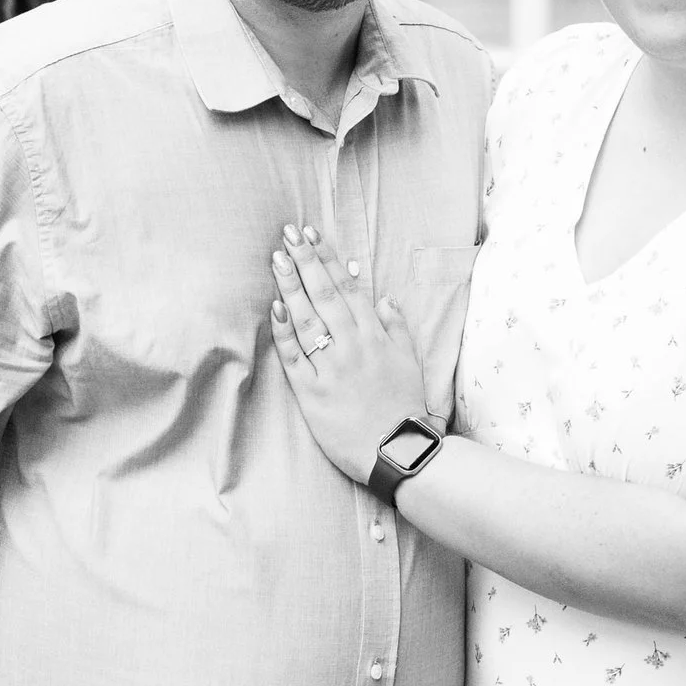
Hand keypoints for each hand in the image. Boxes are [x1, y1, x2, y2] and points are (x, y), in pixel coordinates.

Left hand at [269, 221, 431, 480]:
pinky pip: (294, 356)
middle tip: (288, 234)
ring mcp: (331, 367)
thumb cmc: (405, 408)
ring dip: (291, 286)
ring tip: (277, 258)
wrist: (399, 451)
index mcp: (375, 336)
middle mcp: (352, 346)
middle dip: (306, 261)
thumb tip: (383, 299)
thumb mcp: (411, 362)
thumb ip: (396, 329)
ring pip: (308, 319)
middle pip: (325, 294)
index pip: (348, 288)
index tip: (313, 235)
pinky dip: (285, 331)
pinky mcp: (313, 392)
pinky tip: (275, 307)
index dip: (328, 259)